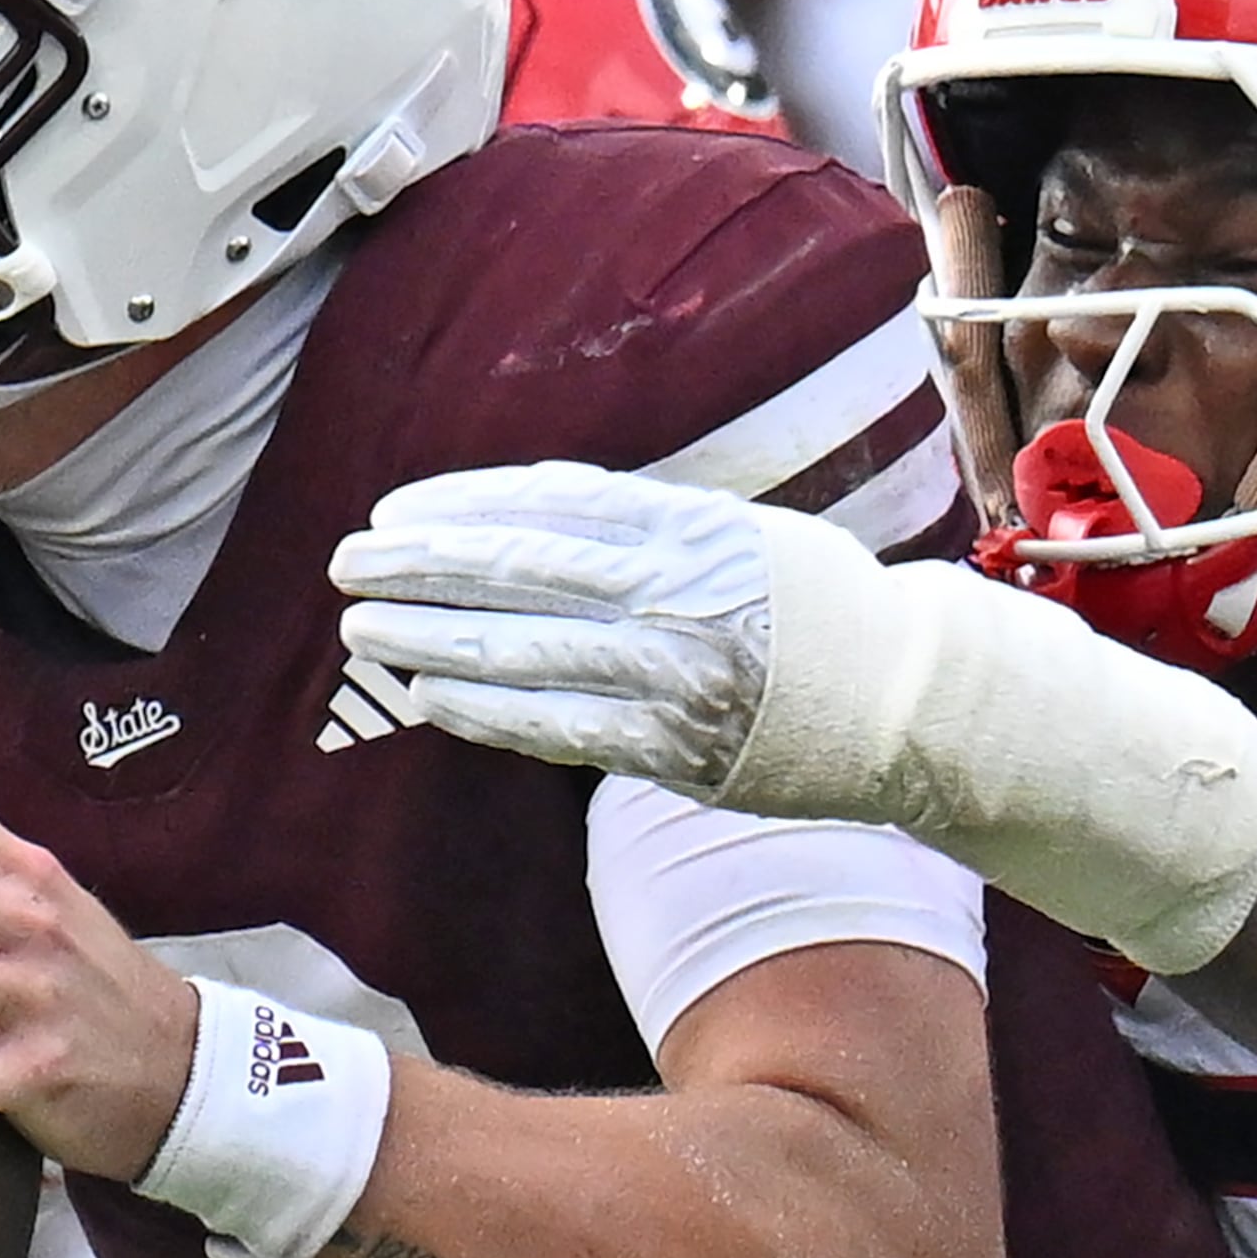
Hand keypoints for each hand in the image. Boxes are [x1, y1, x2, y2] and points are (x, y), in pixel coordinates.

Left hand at [328, 462, 788, 793]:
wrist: (908, 699)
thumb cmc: (816, 607)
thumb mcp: (737, 532)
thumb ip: (640, 522)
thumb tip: (524, 508)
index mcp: (686, 531)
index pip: (544, 513)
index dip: (458, 512)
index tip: (394, 513)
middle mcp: (672, 599)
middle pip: (517, 576)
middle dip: (420, 569)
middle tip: (348, 564)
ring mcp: (669, 678)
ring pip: (522, 656)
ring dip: (430, 643)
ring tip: (364, 632)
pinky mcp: (671, 749)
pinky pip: (557, 731)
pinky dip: (485, 714)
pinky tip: (431, 699)